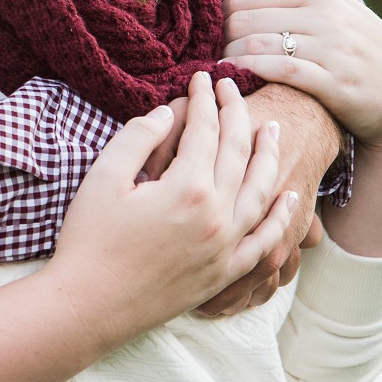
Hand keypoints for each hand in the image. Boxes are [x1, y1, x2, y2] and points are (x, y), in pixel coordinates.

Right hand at [47, 72, 298, 349]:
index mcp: (187, 188)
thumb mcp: (103, 178)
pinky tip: (292, 197)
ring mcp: (226, 247)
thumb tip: (166, 113)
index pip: (206, 131)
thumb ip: (137, 138)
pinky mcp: (225, 272)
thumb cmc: (89, 239)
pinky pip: (266, 241)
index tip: (201, 78)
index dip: (203, 99)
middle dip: (236, 114)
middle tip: (231, 87)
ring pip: (262, 191)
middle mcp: (217, 215)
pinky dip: (282, 217)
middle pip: (238, 153)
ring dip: (269, 156)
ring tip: (272, 129)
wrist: (90, 304)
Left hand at [221, 0, 381, 258]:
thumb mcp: (325, 15)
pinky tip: (235, 79)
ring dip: (229, 58)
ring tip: (218, 69)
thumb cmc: (353, 54)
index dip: (221, 13)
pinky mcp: (335, 81)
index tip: (210, 31)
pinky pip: (278, 69)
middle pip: (245, 18)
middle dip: (220, 38)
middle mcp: (327, 16)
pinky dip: (249, 71)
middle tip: (208, 54)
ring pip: (256, 43)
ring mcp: (333, 48)